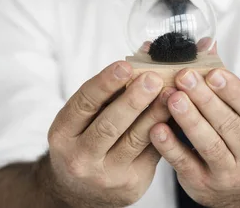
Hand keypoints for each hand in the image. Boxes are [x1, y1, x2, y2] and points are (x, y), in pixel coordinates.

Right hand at [44, 61, 174, 207]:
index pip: (84, 103)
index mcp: (63, 133)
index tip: (125, 66)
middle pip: (109, 125)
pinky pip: (151, 154)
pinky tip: (176, 114)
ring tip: (171, 93)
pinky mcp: (130, 184)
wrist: (81, 190)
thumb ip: (111, 87)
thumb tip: (146, 50)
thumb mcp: (84, 116)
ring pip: (134, 140)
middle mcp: (80, 157)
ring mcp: (105, 175)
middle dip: (134, 100)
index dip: (105, 83)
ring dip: (155, 114)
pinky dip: (164, 131)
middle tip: (153, 78)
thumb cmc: (86, 138)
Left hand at [149, 68, 239, 207]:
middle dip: (204, 98)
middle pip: (228, 124)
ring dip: (188, 119)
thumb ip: (224, 81)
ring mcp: (230, 175)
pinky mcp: (204, 186)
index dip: (234, 90)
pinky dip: (170, 146)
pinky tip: (157, 127)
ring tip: (172, 97)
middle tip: (184, 76)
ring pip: (209, 144)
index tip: (213, 72)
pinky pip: (185, 164)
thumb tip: (206, 43)